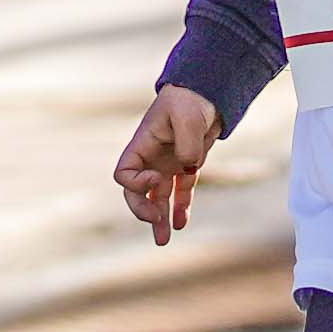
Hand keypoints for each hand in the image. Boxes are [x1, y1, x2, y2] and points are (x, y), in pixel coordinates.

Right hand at [114, 87, 220, 245]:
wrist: (208, 91)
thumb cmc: (191, 99)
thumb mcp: (188, 117)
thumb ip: (186, 145)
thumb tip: (188, 168)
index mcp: (142, 145)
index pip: (124, 174)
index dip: (136, 184)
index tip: (157, 179)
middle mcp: (151, 158)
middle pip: (137, 192)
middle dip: (143, 210)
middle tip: (156, 222)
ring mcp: (168, 163)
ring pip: (159, 197)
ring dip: (160, 218)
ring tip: (163, 241)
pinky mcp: (186, 165)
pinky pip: (181, 191)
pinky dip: (181, 207)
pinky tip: (182, 223)